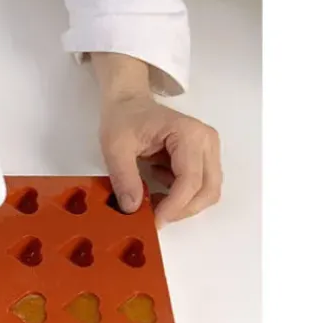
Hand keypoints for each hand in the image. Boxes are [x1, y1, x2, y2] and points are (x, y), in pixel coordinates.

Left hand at [91, 53, 222, 226]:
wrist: (128, 101)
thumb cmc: (123, 118)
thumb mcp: (115, 147)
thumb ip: (124, 177)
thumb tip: (132, 208)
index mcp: (189, 134)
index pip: (190, 180)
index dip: (174, 206)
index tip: (154, 221)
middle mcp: (207, 142)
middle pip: (208, 190)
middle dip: (182, 210)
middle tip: (155, 218)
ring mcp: (207, 150)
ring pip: (206, 192)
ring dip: (182, 205)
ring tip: (152, 203)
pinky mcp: (201, 158)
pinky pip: (198, 187)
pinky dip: (179, 197)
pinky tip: (156, 189)